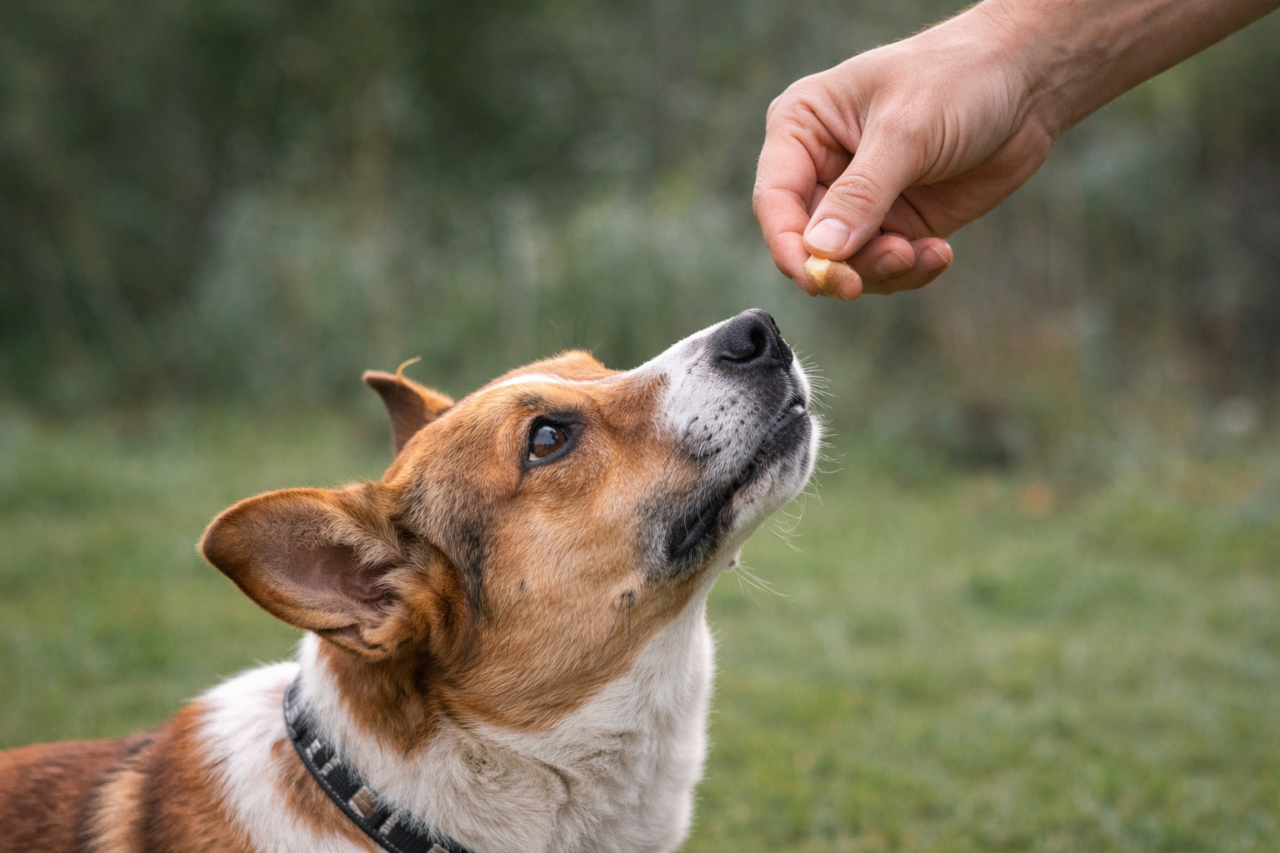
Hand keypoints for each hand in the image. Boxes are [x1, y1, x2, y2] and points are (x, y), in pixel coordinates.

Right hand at [754, 8, 1055, 298]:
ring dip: (884, 269)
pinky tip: (940, 252)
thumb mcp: (906, 132)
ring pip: (847, 263)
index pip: (776, 199)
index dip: (790, 245)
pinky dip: (911, 269)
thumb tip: (821, 251)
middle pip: (808, 242)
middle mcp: (822, 168)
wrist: (1028, 80)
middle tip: (892, 260)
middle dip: (848, 263)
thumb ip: (861, 195)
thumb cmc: (958, 78)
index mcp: (802, 128)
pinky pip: (887, 267)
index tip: (818, 278)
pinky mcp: (898, 222)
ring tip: (923, 251)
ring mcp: (860, 200)